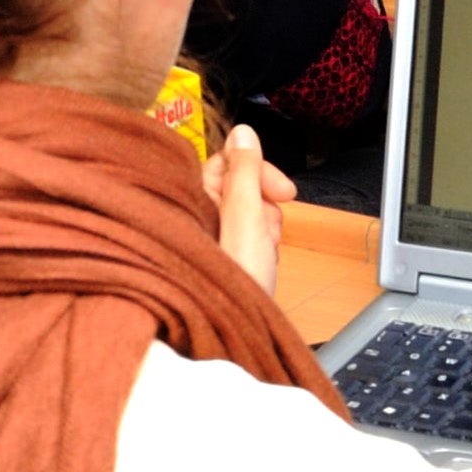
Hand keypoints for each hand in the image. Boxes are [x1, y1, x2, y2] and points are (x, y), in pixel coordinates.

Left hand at [201, 123, 295, 295]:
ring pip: (247, 215)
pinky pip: (247, 240)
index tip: (283, 190)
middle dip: (263, 206)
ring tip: (262, 256)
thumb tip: (242, 132)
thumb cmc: (232, 286)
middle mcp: (191, 216)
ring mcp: (205, 239)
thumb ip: (244, 172)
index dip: (257, 171)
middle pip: (240, 188)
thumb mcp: (245, 219)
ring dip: (264, 230)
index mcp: (188, 198)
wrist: (232, 340)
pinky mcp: (219, 259)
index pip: (225, 161)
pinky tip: (262, 268)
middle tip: (266, 232)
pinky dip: (261, 250)